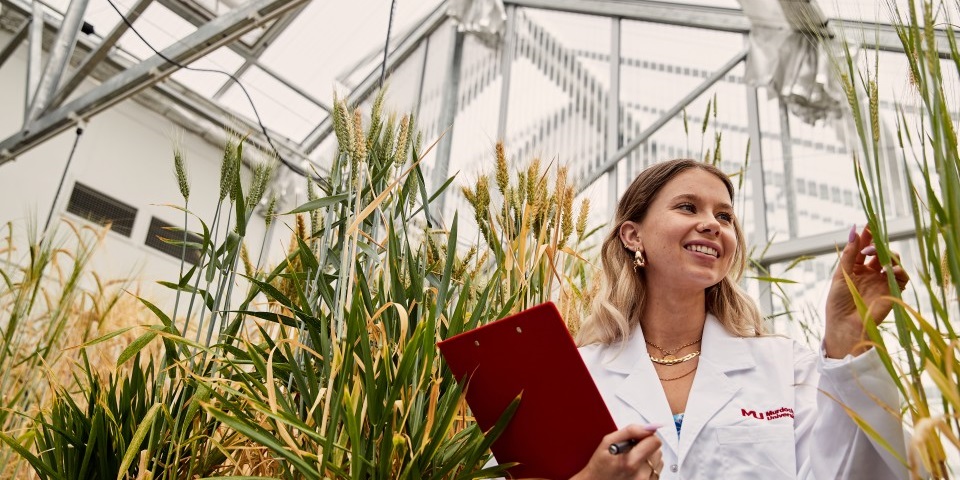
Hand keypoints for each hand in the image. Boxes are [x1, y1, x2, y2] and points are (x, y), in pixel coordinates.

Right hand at [570, 424, 662, 479]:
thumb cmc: (600, 466)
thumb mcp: (608, 442)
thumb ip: (631, 431)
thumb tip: (649, 427)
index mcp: (630, 462)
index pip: (654, 441)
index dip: (646, 436)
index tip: (639, 438)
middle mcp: (641, 475)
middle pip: (657, 450)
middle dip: (646, 447)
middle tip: (631, 451)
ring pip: (658, 461)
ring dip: (648, 458)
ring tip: (632, 461)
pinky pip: (656, 471)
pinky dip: (648, 467)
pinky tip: (636, 469)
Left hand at [824, 225, 908, 358]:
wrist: (845, 326)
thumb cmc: (838, 302)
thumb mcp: (841, 274)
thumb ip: (849, 254)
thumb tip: (854, 230)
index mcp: (856, 268)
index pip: (865, 247)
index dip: (868, 235)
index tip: (870, 222)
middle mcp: (871, 273)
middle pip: (880, 251)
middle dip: (876, 243)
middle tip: (869, 245)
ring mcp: (882, 281)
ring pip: (893, 260)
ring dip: (886, 254)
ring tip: (873, 257)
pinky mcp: (892, 291)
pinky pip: (902, 276)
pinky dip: (898, 269)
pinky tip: (887, 269)